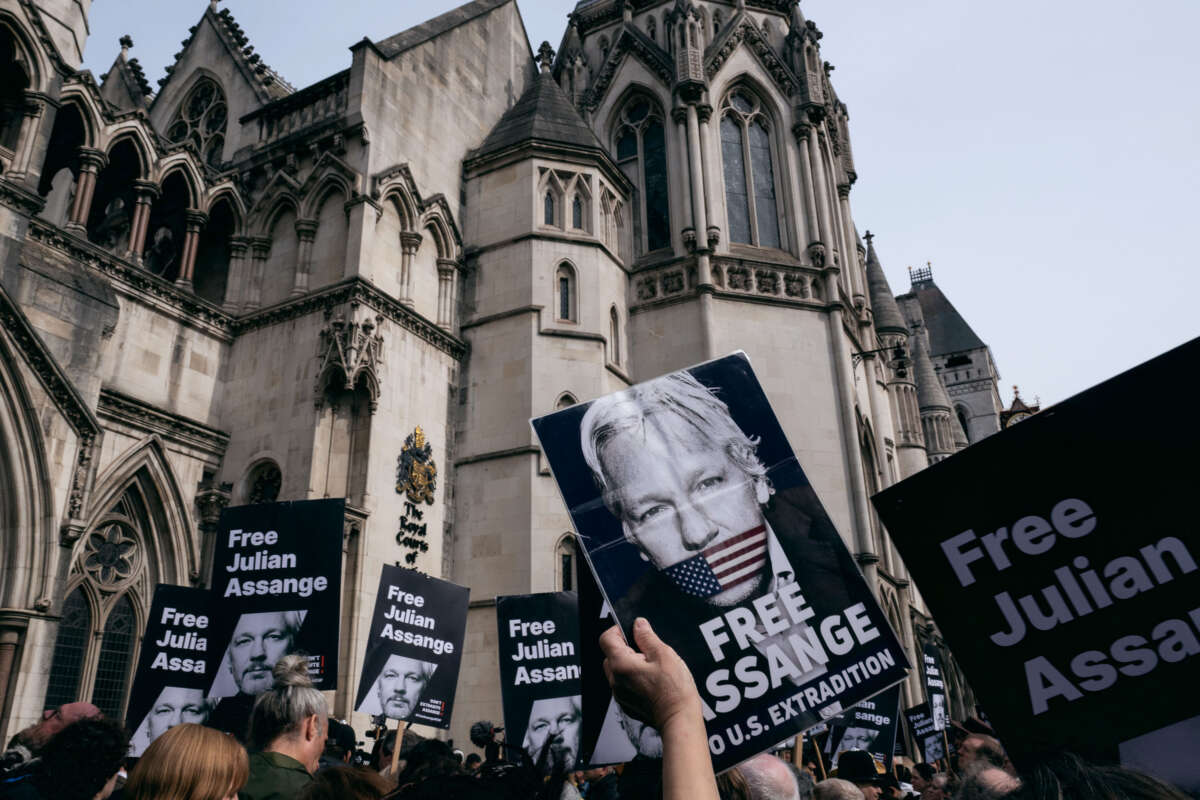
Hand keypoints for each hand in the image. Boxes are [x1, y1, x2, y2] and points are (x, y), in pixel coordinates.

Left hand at [600, 617, 701, 731]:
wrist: (679, 720)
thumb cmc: (673, 691)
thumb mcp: (664, 654)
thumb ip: (647, 637)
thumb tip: (638, 624)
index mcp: (620, 665)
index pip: (606, 638)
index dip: (619, 630)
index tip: (633, 631)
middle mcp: (615, 681)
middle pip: (610, 655)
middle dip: (626, 648)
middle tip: (647, 651)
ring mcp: (620, 695)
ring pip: (617, 670)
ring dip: (630, 664)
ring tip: (652, 668)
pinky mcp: (626, 704)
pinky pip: (624, 685)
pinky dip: (633, 679)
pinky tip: (651, 681)